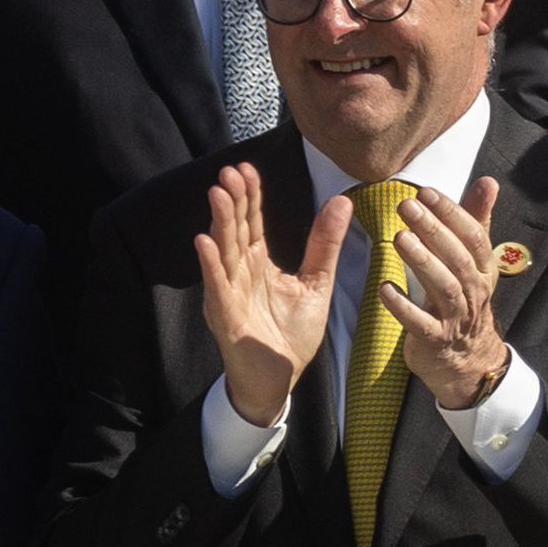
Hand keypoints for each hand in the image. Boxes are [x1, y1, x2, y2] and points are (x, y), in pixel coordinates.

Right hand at [193, 161, 348, 432]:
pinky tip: (205, 242)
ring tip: (218, 193)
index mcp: (258, 265)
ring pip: (224, 252)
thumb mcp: (315, 283)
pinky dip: (211, 265)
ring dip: (219, 223)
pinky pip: (218, 287)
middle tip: (230, 171)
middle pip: (236, 231)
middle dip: (233, 201)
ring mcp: (229, 294)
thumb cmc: (290, 334)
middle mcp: (239, 275)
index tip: (248, 168)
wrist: (279, 378)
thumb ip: (324, 244)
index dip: (250, 197)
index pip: (252, 223)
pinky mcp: (226, 317)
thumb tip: (342, 201)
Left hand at [376, 173, 516, 412]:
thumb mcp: (474, 263)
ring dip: (421, 261)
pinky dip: (402, 305)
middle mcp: (474, 291)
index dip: (452, 213)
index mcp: (484, 270)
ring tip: (398, 238)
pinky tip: (384, 287)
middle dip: (433, 230)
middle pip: (458, 257)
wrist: (467, 360)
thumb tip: (489, 182)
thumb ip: (477, 221)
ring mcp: (456, 317)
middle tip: (405, 206)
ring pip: (443, 286)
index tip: (427, 193)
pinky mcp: (435, 340)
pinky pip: (419, 322)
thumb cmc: (464, 301)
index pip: (474, 236)